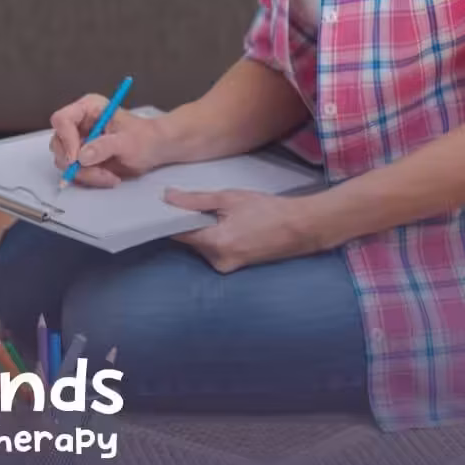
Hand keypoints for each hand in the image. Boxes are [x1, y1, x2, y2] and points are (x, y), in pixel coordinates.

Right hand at [49, 93, 169, 186]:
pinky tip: (109, 177)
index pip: (62, 120)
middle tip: (97, 172)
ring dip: (86, 174)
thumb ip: (105, 146)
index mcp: (87, 109)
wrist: (154, 149)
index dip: (66, 139)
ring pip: (65, 162)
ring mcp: (78, 142)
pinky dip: (91, 178)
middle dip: (76, 163)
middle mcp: (78, 124)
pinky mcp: (82, 158)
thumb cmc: (145, 137)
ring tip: (110, 175)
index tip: (77, 158)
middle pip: (58, 144)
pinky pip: (75, 173)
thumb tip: (83, 156)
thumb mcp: (127, 141)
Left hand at [164, 187, 319, 272]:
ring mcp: (227, 267)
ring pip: (201, 245)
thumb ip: (195, 200)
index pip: (177, 233)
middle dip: (190, 222)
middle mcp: (218, 261)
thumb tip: (167, 197)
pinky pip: (213, 250)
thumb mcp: (229, 199)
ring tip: (224, 215)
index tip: (163, 206)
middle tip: (203, 205)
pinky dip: (215, 237)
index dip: (169, 218)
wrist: (301, 227)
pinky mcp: (234, 267)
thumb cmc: (267, 210)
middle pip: (189, 239)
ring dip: (204, 230)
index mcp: (215, 244)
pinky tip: (229, 225)